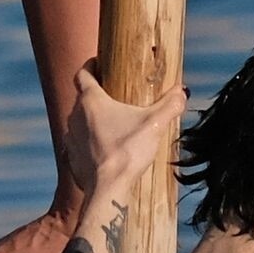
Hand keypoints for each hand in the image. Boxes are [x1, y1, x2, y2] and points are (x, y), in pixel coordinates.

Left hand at [64, 64, 187, 193]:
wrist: (108, 189)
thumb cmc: (128, 151)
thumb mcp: (155, 124)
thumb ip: (171, 104)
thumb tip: (183, 91)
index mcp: (91, 100)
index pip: (83, 73)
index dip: (91, 65)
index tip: (100, 63)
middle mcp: (74, 116)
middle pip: (83, 98)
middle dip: (99, 95)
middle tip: (117, 97)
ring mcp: (70, 138)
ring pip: (80, 122)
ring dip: (93, 121)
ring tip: (114, 126)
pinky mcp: (72, 158)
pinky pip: (80, 145)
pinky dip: (91, 144)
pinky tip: (106, 151)